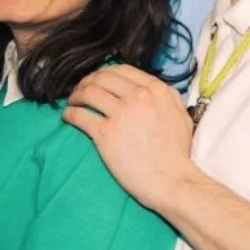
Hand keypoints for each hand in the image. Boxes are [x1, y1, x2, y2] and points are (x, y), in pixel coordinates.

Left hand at [63, 64, 200, 212]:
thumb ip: (168, 99)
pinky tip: (68, 117)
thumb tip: (155, 92)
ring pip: (88, 93)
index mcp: (157, 90)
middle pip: (102, 78)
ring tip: (72, 103)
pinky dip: (70, 114)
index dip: (105, 73)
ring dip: (76, 96)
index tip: (98, 81)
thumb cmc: (177, 153)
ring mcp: (121, 114)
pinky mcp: (105, 133)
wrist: (171, 179)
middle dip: (87, 82)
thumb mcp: (181, 116)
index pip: (122, 70)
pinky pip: (80, 115)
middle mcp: (139, 96)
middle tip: (81, 91)